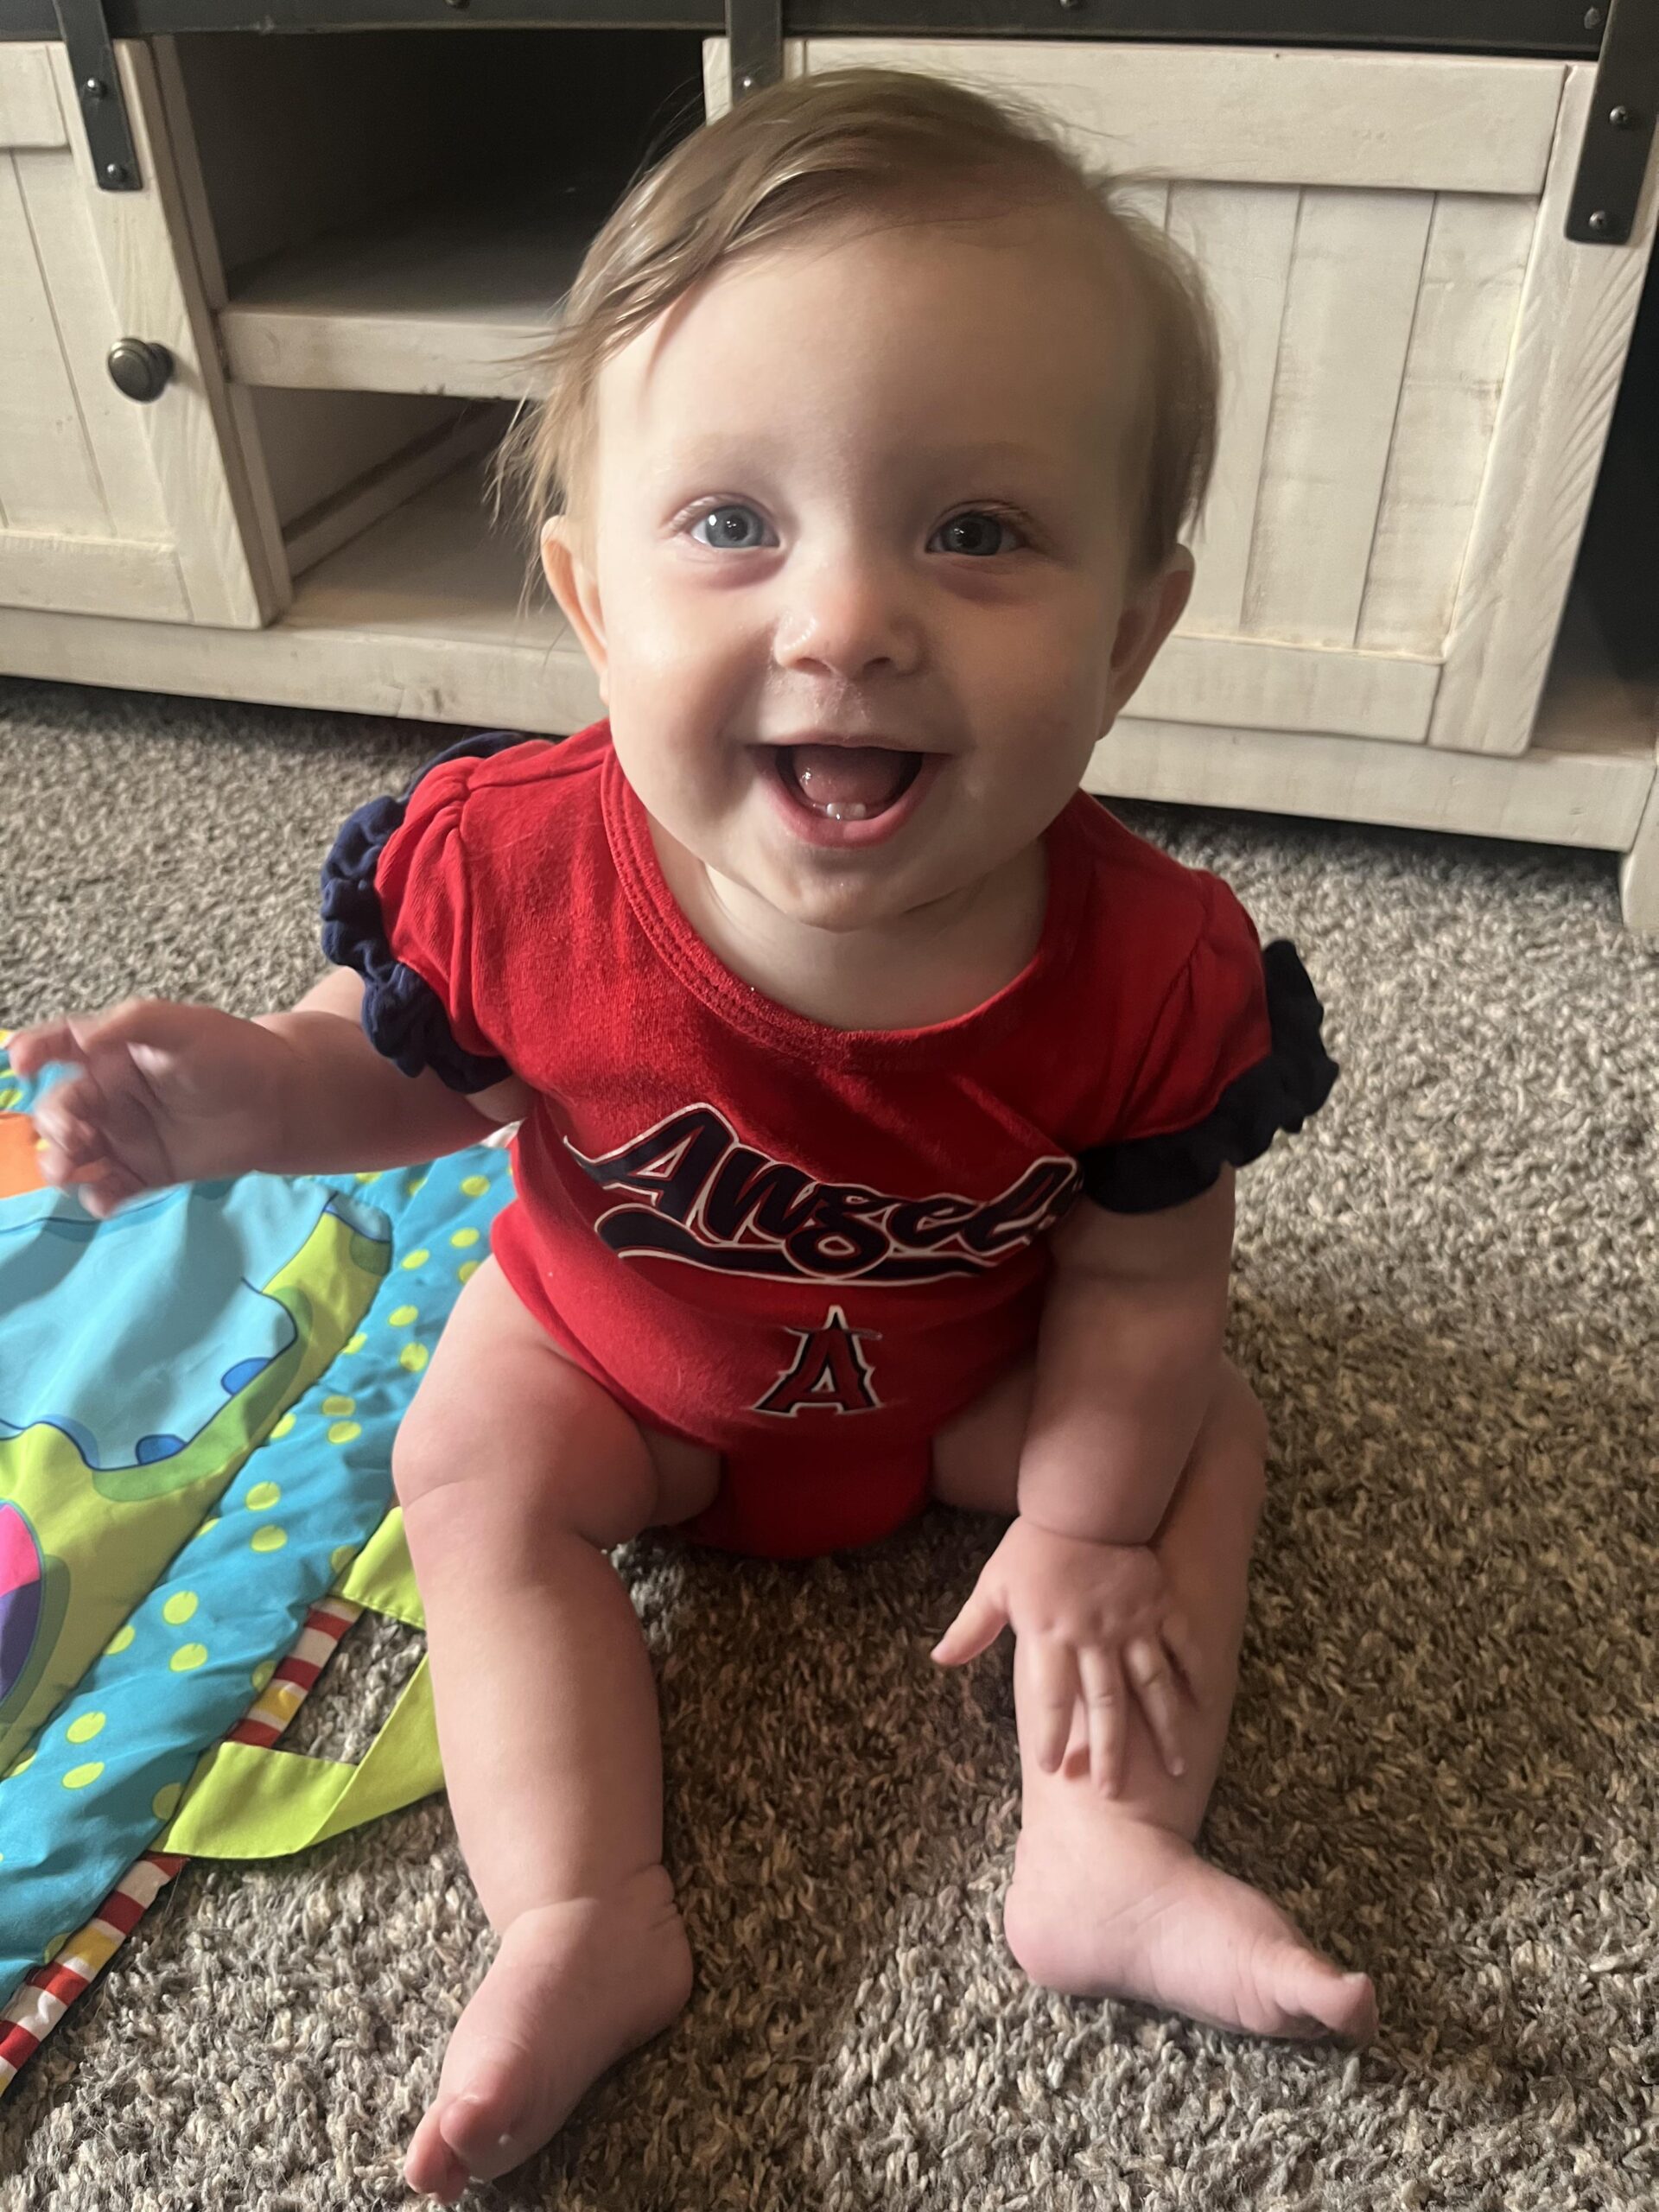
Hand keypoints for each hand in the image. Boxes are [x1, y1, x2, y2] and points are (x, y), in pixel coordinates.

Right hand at [7, 998, 292, 1216]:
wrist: (282, 1101)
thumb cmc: (233, 1054)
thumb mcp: (183, 1026)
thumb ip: (131, 1024)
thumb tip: (81, 1038)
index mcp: (112, 1053)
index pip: (59, 1047)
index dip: (33, 1050)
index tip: (21, 1062)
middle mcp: (109, 1095)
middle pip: (59, 1109)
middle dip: (55, 1123)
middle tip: (74, 1135)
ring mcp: (124, 1136)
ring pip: (73, 1154)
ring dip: (60, 1164)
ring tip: (67, 1173)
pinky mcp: (145, 1171)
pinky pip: (108, 1188)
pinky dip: (98, 1197)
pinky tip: (104, 1201)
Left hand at [930, 1515, 1200, 1796]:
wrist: (1085, 1500)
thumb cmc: (1034, 1544)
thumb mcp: (994, 1585)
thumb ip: (971, 1627)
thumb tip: (939, 1659)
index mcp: (1052, 1636)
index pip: (1052, 1698)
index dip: (1053, 1734)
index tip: (1056, 1768)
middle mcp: (1095, 1638)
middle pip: (1105, 1704)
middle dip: (1109, 1751)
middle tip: (1113, 1794)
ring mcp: (1134, 1624)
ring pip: (1152, 1686)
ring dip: (1163, 1730)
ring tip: (1175, 1770)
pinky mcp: (1160, 1606)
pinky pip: (1182, 1646)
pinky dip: (1195, 1676)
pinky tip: (1202, 1707)